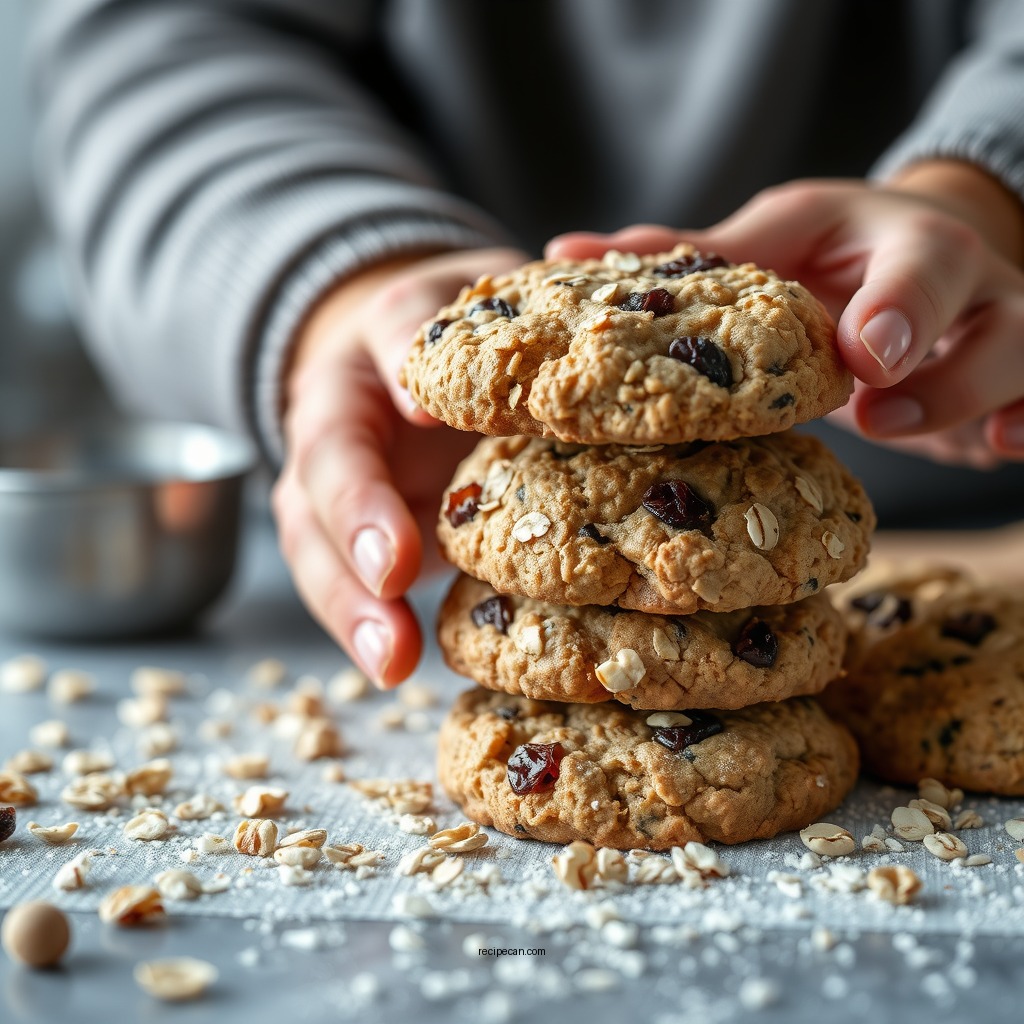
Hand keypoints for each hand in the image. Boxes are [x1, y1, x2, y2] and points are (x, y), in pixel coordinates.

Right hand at [272, 247, 526, 685]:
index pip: (393, 327)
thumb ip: (514, 298)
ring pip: (315, 538)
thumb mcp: (486, 303)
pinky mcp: (346, 539)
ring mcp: (333, 482)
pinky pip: (339, 583)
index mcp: (390, 333)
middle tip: (394, 570)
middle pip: (329, 458)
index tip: (424, 406)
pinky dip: (361, 627)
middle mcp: (343, 411)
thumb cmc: (461, 341)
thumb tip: (540, 284)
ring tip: (388, 657)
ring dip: (349, 600)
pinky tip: (391, 668)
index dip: (402, 361)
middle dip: (359, 514)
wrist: (402, 376)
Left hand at [547, 167, 1023, 467]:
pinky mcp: (1013, 374)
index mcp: (883, 236)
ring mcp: (994, 322)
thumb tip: (565, 252)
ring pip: (1019, 346)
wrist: (916, 261)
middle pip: (970, 291)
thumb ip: (688, 257)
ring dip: (965, 393)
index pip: (898, 256)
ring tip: (893, 425)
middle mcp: (951, 273)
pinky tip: (1004, 447)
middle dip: (929, 341)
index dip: (889, 302)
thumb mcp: (770, 245)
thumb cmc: (830, 259)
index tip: (860, 352)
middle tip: (870, 392)